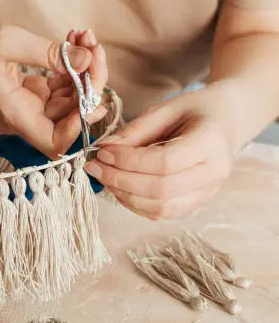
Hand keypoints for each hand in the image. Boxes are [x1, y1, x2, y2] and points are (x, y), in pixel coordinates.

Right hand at [0, 19, 107, 156]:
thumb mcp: (8, 41)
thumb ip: (50, 54)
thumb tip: (87, 61)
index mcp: (13, 114)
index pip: (55, 143)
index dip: (78, 124)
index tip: (87, 91)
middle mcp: (21, 117)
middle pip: (68, 118)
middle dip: (88, 86)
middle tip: (93, 50)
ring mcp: (25, 106)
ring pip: (67, 101)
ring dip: (82, 73)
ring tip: (83, 40)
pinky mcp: (27, 93)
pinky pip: (57, 88)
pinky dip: (69, 69)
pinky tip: (72, 44)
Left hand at [84, 87, 238, 219]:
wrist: (226, 121)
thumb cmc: (196, 110)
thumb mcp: (166, 109)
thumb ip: (136, 129)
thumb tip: (104, 148)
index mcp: (210, 143)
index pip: (164, 162)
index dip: (128, 160)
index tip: (102, 152)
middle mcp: (214, 173)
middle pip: (161, 189)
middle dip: (120, 180)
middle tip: (95, 167)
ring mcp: (208, 192)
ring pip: (161, 208)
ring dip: (125, 196)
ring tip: (105, 177)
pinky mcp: (197, 203)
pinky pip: (162, 213)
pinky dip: (135, 204)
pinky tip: (119, 188)